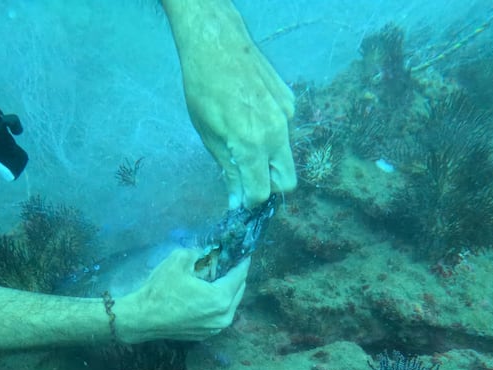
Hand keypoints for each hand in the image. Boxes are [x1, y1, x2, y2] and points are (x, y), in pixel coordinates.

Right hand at [114, 247, 249, 342]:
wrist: (142, 318)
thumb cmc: (161, 290)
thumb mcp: (178, 260)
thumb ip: (197, 252)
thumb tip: (204, 252)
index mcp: (221, 298)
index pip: (240, 275)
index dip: (242, 261)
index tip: (244, 252)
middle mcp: (224, 316)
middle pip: (238, 291)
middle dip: (236, 275)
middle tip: (230, 262)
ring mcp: (215, 329)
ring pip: (230, 305)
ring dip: (228, 290)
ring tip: (220, 277)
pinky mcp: (205, 335)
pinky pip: (219, 315)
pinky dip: (218, 304)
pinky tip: (208, 294)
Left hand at [166, 1, 296, 207]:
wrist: (217, 44)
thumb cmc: (204, 90)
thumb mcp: (209, 136)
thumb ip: (229, 170)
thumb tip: (237, 199)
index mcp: (253, 144)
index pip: (261, 191)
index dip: (250, 202)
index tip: (241, 202)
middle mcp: (276, 133)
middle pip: (287, 181)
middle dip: (269, 187)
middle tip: (248, 180)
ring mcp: (286, 116)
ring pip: (285, 155)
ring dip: (269, 160)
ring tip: (244, 143)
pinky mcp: (289, 101)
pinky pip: (284, 130)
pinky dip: (271, 133)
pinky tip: (251, 115)